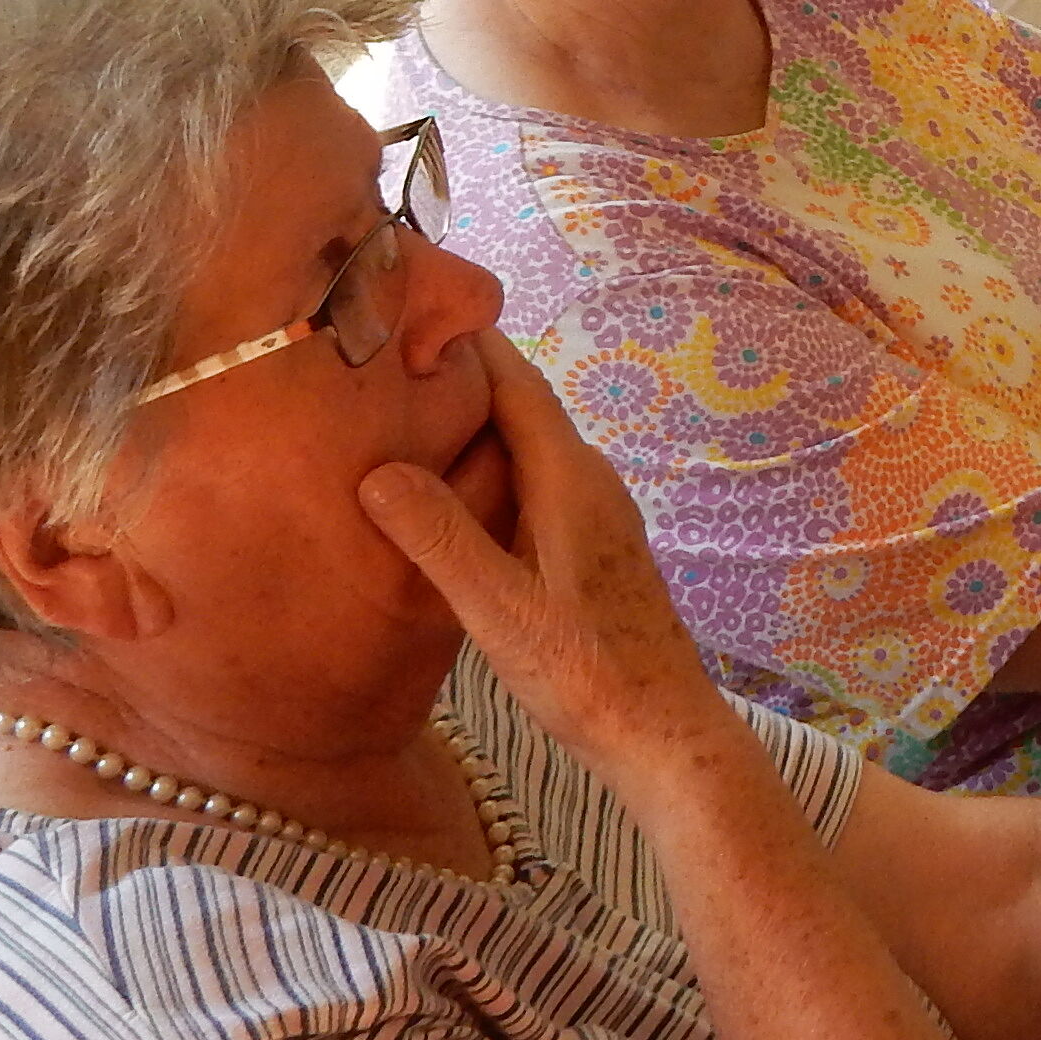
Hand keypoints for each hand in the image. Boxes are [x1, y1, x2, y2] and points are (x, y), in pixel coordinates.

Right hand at [360, 331, 735, 786]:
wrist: (662, 733)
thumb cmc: (586, 674)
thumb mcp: (500, 612)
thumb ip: (442, 542)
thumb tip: (378, 471)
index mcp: (571, 480)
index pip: (516, 383)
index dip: (468, 342)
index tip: (411, 307)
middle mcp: (590, 482)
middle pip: (522, 407)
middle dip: (463, 377)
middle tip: (389, 358)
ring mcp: (596, 515)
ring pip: (530, 447)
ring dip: (477, 425)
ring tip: (406, 415)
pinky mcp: (592, 549)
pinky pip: (537, 482)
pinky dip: (493, 468)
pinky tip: (455, 496)